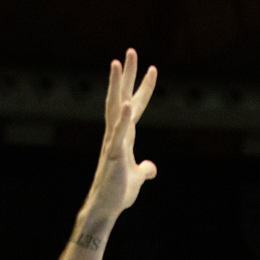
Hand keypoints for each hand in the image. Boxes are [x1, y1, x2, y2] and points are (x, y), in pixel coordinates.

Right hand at [76, 49, 157, 240]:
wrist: (105, 209)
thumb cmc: (118, 193)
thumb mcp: (137, 178)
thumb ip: (144, 169)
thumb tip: (151, 168)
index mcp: (125, 136)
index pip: (137, 106)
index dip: (145, 88)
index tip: (153, 68)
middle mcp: (117, 134)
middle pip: (122, 97)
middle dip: (127, 75)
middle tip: (130, 51)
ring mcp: (113, 143)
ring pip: (114, 108)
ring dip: (117, 86)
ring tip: (118, 63)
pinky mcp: (114, 156)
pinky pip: (119, 135)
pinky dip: (124, 120)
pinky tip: (129, 105)